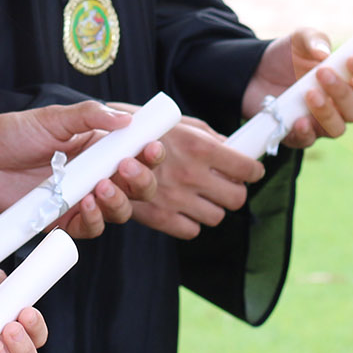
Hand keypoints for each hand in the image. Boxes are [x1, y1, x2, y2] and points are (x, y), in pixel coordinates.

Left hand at [0, 102, 161, 239]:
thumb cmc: (12, 134)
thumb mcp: (52, 118)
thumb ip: (89, 116)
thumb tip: (126, 121)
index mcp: (98, 147)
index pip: (137, 153)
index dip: (150, 153)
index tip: (151, 147)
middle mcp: (95, 175)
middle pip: (136, 188)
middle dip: (140, 180)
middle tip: (126, 168)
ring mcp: (80, 200)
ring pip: (117, 212)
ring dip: (118, 201)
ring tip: (102, 187)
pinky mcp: (61, 221)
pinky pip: (87, 228)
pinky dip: (92, 219)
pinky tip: (86, 204)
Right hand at [127, 117, 261, 239]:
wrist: (100, 145)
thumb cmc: (142, 129)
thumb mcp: (178, 122)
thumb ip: (209, 136)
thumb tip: (234, 148)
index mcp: (198, 146)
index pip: (246, 169)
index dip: (253, 171)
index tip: (252, 170)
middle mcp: (190, 174)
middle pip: (237, 198)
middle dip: (235, 191)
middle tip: (226, 183)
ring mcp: (175, 199)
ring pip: (216, 216)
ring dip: (213, 207)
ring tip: (202, 195)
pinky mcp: (159, 217)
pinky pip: (192, 230)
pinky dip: (191, 221)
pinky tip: (184, 207)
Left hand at [241, 27, 352, 148]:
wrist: (253, 72)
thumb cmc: (286, 56)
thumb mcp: (298, 40)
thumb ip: (313, 40)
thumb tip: (324, 53)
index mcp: (347, 82)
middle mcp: (338, 107)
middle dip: (342, 93)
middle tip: (323, 73)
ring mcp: (319, 123)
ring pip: (336, 128)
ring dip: (326, 112)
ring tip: (309, 93)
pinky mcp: (297, 134)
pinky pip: (308, 141)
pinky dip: (305, 132)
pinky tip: (298, 120)